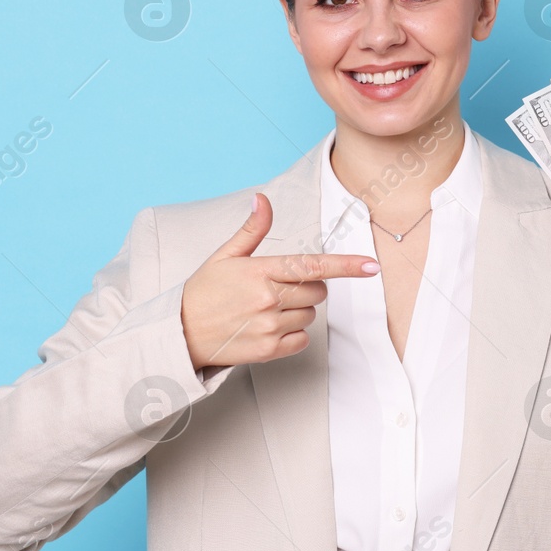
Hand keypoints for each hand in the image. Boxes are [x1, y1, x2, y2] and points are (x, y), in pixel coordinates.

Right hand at [180, 193, 379, 370]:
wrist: (180, 335)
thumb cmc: (203, 293)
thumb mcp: (224, 256)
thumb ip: (252, 230)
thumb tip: (262, 200)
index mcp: (260, 271)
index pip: (312, 265)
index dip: (346, 266)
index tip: (371, 266)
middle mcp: (268, 299)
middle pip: (317, 291)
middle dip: (307, 287)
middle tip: (277, 288)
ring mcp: (269, 326)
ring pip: (311, 315)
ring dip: (298, 311)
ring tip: (266, 309)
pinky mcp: (268, 350)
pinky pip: (302, 339)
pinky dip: (292, 334)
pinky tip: (269, 327)